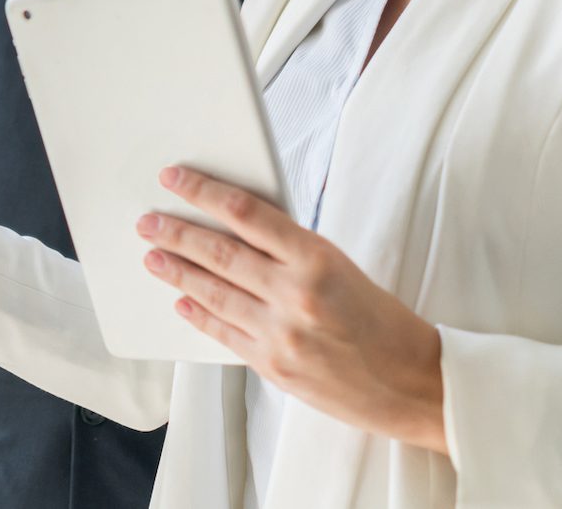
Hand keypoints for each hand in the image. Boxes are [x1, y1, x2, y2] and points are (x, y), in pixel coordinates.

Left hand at [136, 166, 448, 454]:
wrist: (414, 382)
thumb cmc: (382, 319)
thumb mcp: (342, 266)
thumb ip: (290, 250)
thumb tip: (236, 226)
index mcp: (316, 258)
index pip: (245, 213)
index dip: (203, 192)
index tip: (175, 178)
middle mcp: (295, 294)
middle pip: (219, 253)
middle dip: (176, 232)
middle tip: (148, 220)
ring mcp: (281, 334)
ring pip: (213, 294)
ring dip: (177, 272)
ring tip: (153, 255)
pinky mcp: (273, 367)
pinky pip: (224, 334)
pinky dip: (199, 315)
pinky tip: (180, 301)